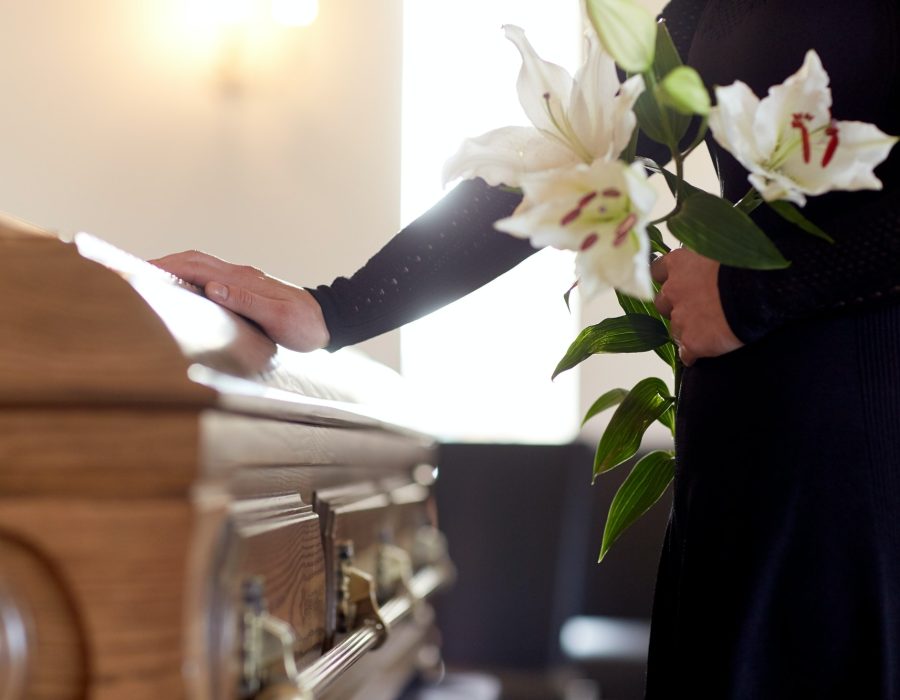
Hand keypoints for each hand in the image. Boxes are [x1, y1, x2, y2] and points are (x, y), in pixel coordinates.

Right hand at [149, 251, 330, 351]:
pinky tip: (180, 292)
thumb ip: (246, 302)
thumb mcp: (279, 318)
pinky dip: (189, 280)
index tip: (139, 269)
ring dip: (174, 270)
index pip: (196, 266)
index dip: (166, 266)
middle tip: (132, 272)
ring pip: (201, 268)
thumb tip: (212, 287)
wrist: (329, 323)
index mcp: (243, 280)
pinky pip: (210, 279)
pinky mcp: (246, 290)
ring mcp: (243, 281)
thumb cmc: (306, 326)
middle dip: (162, 264)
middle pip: (193, 261)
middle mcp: (240, 276)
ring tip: (148, 281)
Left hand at [651, 248, 742, 365]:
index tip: (677, 283)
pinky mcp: (691, 342)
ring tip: (708, 331)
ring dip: (686, 331)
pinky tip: (706, 351)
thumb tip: (705, 263)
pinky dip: (693, 354)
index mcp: (679, 263)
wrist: (760, 291)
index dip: (667, 279)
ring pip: (674, 329)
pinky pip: (686, 353)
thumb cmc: (747, 264)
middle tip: (698, 309)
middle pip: (662, 303)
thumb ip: (703, 258)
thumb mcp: (720, 249)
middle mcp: (673, 291)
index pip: (657, 271)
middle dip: (675, 307)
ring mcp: (680, 318)